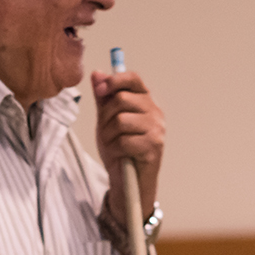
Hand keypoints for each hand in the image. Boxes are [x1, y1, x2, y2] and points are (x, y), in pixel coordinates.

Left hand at [90, 69, 164, 223]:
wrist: (128, 181)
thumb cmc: (119, 149)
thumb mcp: (106, 120)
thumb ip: (103, 97)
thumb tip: (97, 73)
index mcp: (145, 101)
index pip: (133, 78)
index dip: (114, 80)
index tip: (99, 90)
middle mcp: (155, 113)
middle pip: (122, 99)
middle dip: (105, 116)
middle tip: (106, 131)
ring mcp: (157, 130)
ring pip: (121, 120)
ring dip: (109, 135)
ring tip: (113, 144)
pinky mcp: (154, 147)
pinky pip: (124, 140)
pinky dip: (115, 149)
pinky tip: (120, 155)